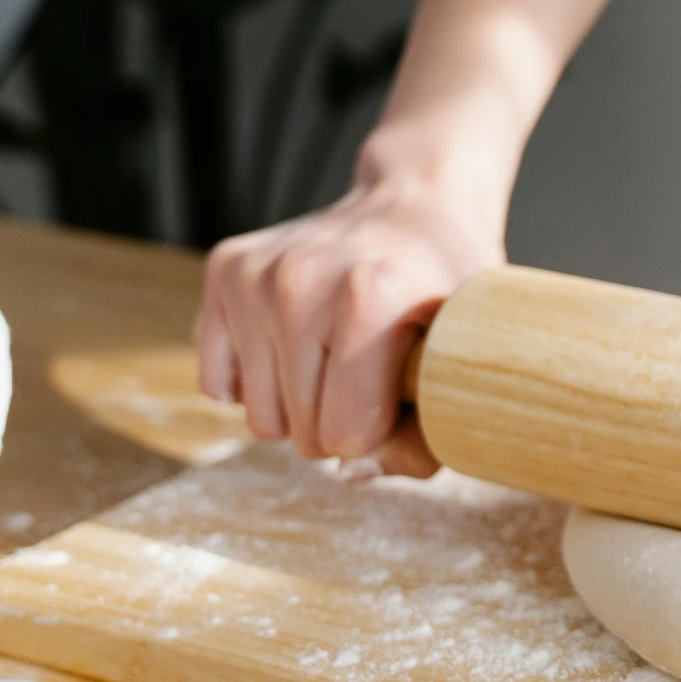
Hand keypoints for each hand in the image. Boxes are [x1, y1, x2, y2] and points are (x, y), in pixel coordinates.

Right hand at [197, 173, 504, 476]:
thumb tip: (351, 474)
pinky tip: (295, 348)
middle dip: (337, 427)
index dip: (377, 435)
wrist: (414, 207)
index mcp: (370, 299)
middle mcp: (301, 281)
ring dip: (298, 409)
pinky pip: (218, 385)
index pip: (346, 434)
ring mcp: (256, 274)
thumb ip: (424, 439)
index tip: (398, 401)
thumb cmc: (444, 294)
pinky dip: (256, 384)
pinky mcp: (225, 269)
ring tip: (335, 362)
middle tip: (370, 381)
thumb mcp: (463, 366)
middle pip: (300, 432)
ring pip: (258, 418)